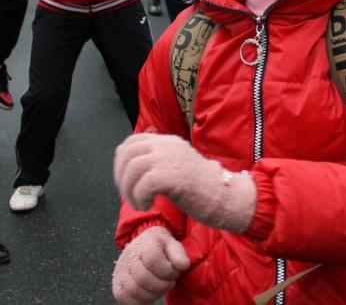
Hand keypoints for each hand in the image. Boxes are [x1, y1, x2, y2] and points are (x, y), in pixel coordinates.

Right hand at [111, 226, 189, 304]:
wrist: (143, 247)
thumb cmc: (160, 247)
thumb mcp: (172, 244)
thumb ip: (179, 254)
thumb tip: (183, 265)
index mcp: (145, 243)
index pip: (153, 259)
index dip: (167, 270)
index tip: (174, 271)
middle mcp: (128, 256)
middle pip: (143, 277)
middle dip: (162, 285)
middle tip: (169, 282)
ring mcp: (121, 271)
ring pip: (134, 290)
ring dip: (153, 294)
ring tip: (161, 288)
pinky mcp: (117, 284)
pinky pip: (125, 298)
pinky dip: (140, 301)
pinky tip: (150, 295)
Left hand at [114, 133, 256, 232]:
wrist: (224, 195)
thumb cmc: (201, 187)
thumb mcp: (177, 166)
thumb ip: (157, 161)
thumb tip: (129, 162)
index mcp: (168, 142)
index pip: (133, 141)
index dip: (122, 161)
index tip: (124, 180)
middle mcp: (167, 145)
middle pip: (128, 153)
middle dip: (121, 177)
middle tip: (128, 195)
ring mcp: (169, 159)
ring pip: (132, 169)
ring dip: (129, 191)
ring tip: (139, 204)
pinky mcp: (172, 176)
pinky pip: (143, 185)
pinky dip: (140, 198)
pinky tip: (149, 206)